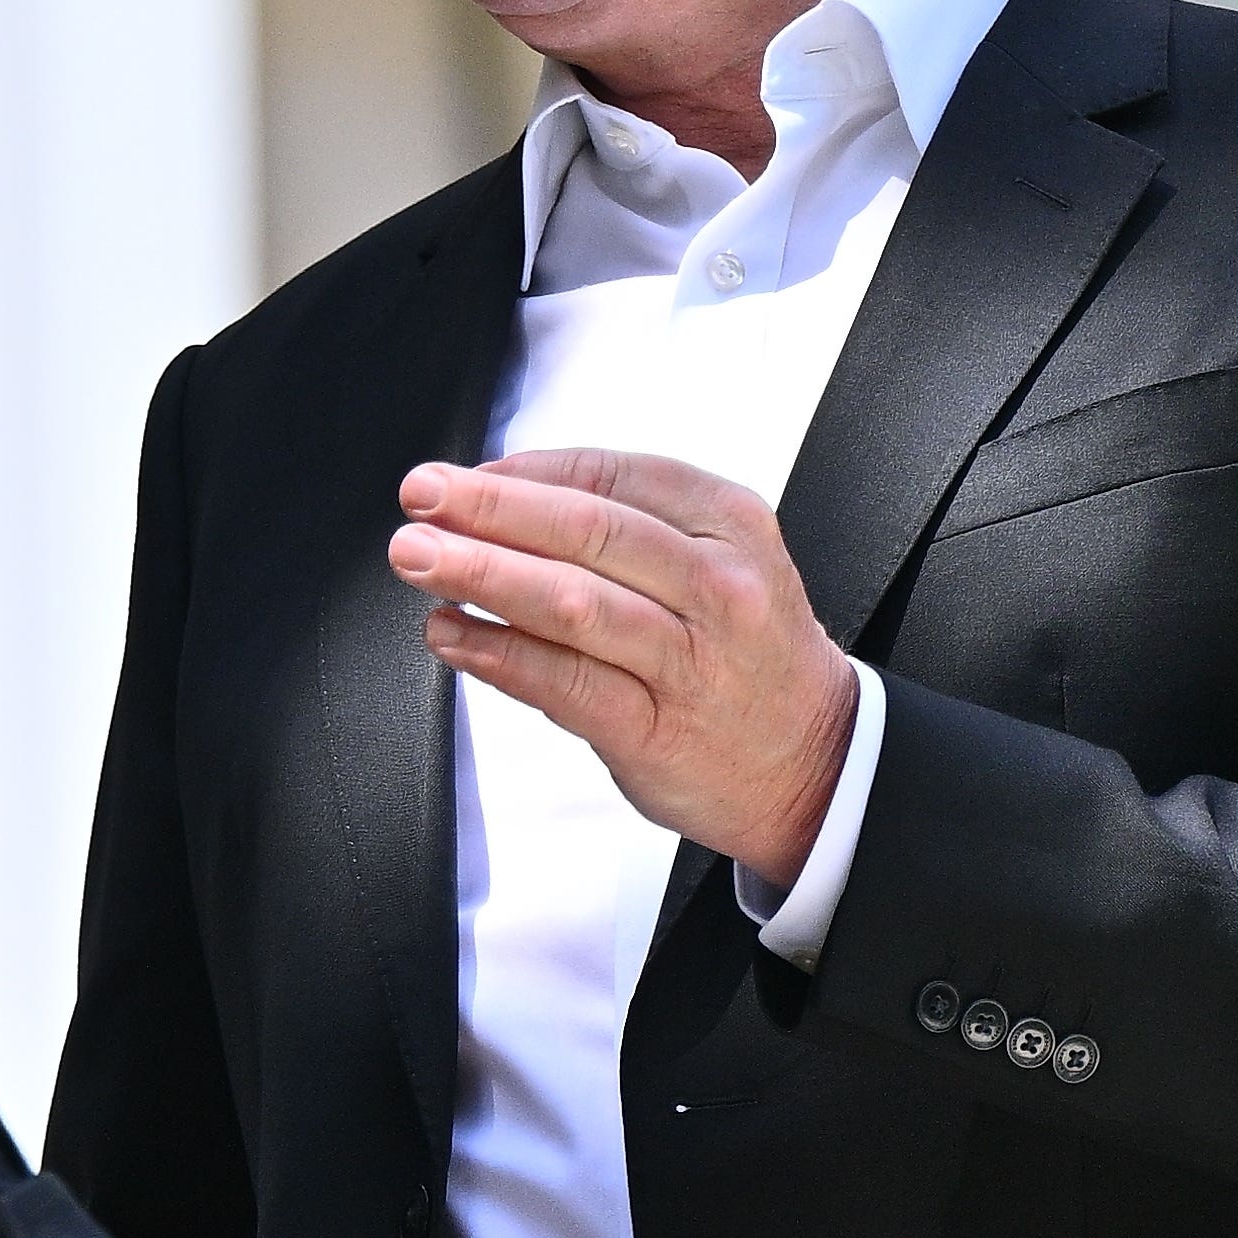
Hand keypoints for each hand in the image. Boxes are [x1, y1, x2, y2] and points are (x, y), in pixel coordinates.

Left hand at [392, 448, 856, 884]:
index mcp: (730, 524)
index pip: (611, 477)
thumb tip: (503, 491)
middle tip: (420, 497)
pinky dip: (497, 655)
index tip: (462, 476)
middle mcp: (717, 586)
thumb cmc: (747, 651)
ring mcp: (689, 662)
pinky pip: (563, 684)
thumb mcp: (723, 558)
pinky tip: (451, 636)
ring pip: (571, 603)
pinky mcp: (656, 731)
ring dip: (481, 573)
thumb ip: (628, 523)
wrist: (819, 763)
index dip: (524, 473)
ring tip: (419, 556)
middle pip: (586, 531)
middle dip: (489, 509)